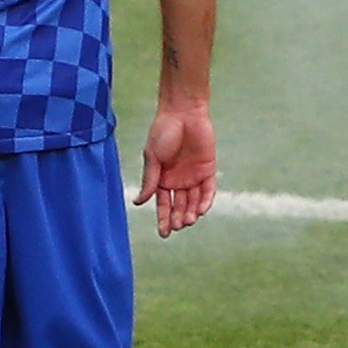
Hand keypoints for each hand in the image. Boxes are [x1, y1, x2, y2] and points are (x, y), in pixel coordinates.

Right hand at [141, 88, 216, 233]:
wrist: (183, 113)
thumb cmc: (163, 132)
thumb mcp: (152, 157)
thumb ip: (149, 180)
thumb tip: (138, 202)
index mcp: (162, 179)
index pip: (163, 205)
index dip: (163, 219)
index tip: (164, 233)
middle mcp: (178, 181)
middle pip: (179, 206)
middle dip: (178, 218)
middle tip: (178, 226)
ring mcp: (193, 176)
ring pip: (194, 201)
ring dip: (192, 213)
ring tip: (189, 220)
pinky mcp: (208, 170)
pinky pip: (208, 190)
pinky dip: (206, 201)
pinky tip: (201, 210)